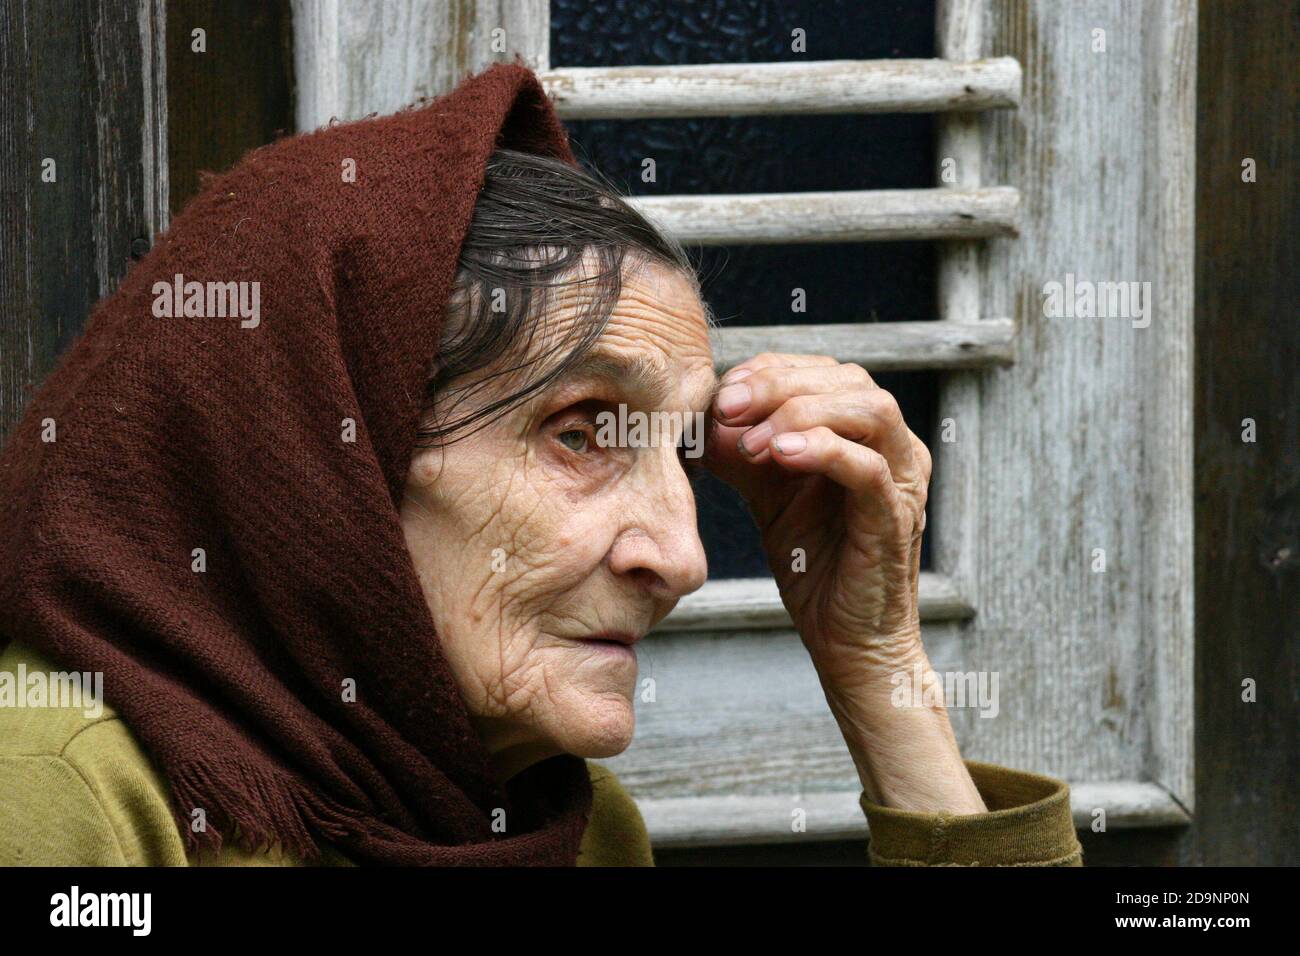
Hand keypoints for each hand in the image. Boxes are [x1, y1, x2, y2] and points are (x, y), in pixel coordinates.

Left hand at [704, 352, 930, 686]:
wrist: (847, 641)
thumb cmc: (814, 567)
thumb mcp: (769, 496)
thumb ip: (744, 455)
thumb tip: (704, 418)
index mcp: (867, 434)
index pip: (825, 371)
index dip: (771, 370)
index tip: (722, 392)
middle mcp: (895, 447)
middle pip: (848, 380)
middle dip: (779, 385)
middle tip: (726, 408)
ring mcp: (903, 481)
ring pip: (870, 410)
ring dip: (800, 413)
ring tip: (752, 442)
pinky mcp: (897, 518)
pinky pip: (870, 468)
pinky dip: (823, 450)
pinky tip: (778, 455)